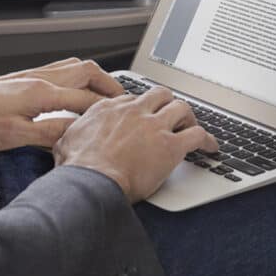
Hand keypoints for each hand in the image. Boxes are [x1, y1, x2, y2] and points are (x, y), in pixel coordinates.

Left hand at [0, 58, 123, 151]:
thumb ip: (51, 132)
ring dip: (94, 76)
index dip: (107, 108)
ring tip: (105, 92)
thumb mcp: (16, 136)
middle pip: (87, 71)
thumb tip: (78, 132)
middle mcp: (39, 78)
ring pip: (74, 66)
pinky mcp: (23, 78)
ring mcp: (31, 75)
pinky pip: (60, 70)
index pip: (86, 98)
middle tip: (123, 98)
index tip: (123, 115)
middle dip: (109, 83)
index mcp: (41, 93)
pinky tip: (76, 90)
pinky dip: (77, 77)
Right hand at [53, 87, 218, 203]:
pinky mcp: (170, 145)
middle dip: (168, 103)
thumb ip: (71, 134)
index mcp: (108, 108)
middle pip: (160, 94)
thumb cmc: (77, 169)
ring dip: (189, 117)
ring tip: (192, 127)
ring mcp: (154, 126)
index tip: (145, 116)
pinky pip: (197, 134)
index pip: (132, 98)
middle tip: (173, 115)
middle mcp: (133, 111)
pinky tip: (210, 148)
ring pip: (181, 108)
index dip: (142, 107)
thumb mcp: (64, 142)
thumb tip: (68, 137)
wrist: (91, 182)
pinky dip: (207, 140)